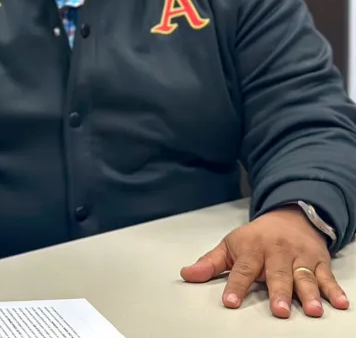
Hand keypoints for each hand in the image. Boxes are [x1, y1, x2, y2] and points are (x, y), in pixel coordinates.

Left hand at [180, 206, 349, 317]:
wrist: (291, 215)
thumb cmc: (257, 237)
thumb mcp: (230, 245)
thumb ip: (210, 263)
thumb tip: (186, 274)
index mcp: (252, 249)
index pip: (243, 270)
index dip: (236, 286)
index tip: (230, 302)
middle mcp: (277, 252)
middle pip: (278, 275)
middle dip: (279, 292)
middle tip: (279, 310)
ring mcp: (300, 258)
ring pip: (304, 277)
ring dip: (309, 294)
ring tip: (312, 311)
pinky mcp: (319, 262)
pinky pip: (327, 277)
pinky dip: (334, 290)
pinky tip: (339, 304)